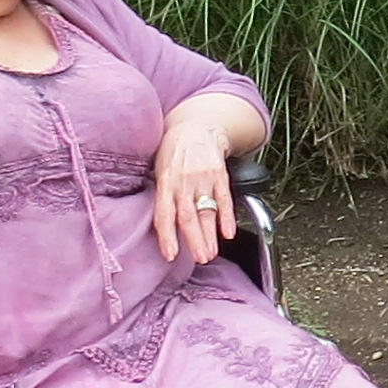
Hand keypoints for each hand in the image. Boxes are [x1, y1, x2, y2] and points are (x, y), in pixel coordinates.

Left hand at [151, 113, 236, 263]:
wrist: (195, 128)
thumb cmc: (172, 152)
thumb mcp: (158, 170)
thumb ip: (161, 195)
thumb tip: (161, 226)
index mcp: (165, 182)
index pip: (164, 214)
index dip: (167, 236)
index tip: (170, 255)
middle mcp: (183, 181)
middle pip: (188, 216)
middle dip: (194, 240)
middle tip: (199, 259)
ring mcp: (203, 178)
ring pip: (207, 211)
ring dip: (209, 235)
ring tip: (210, 253)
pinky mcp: (219, 175)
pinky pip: (225, 198)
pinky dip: (228, 217)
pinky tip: (228, 232)